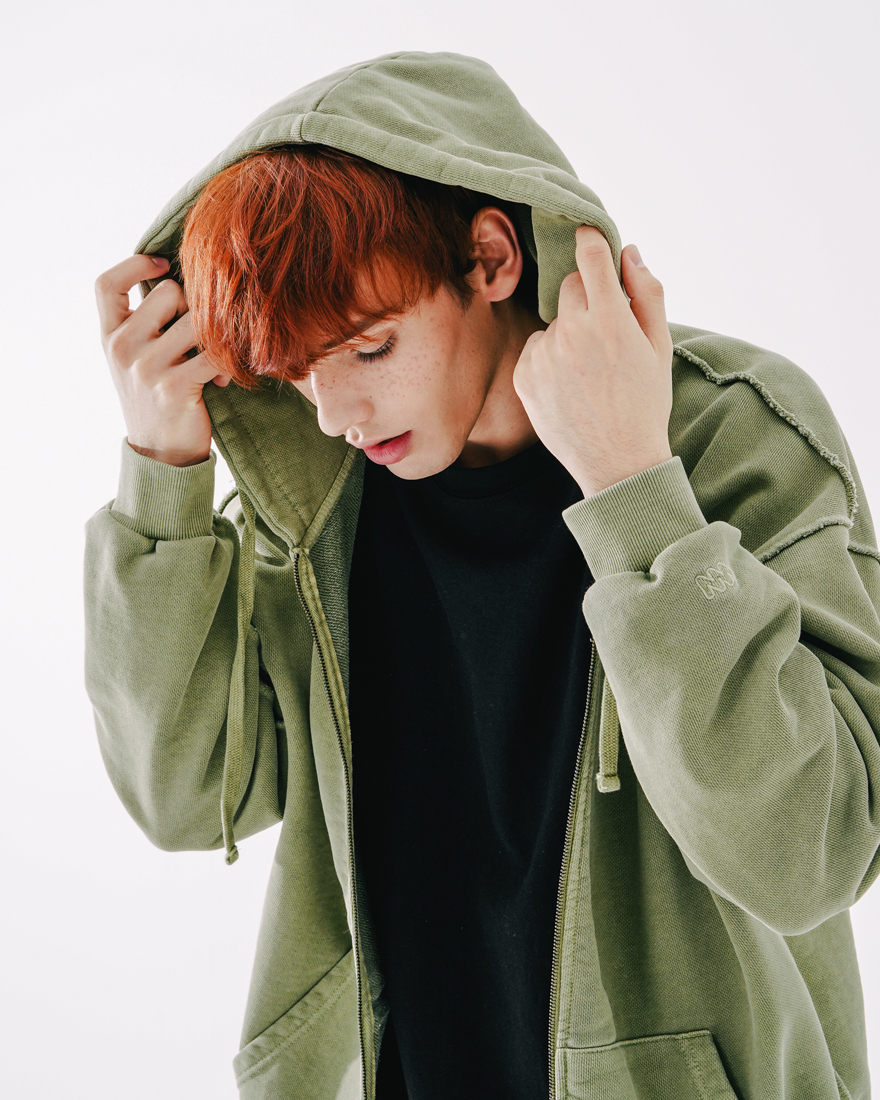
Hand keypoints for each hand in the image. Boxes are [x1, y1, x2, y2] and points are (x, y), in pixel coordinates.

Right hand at [95, 254, 230, 466]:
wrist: (160, 454)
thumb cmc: (155, 397)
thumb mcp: (134, 358)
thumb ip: (145, 322)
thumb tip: (180, 275)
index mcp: (109, 336)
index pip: (107, 284)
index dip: (136, 264)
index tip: (163, 264)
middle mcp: (122, 348)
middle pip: (168, 292)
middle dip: (193, 306)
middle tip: (199, 336)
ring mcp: (146, 368)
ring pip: (197, 320)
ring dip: (215, 336)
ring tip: (214, 359)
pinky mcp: (175, 387)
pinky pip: (215, 354)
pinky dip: (228, 364)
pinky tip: (223, 379)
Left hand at [513, 225, 673, 496]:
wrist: (617, 462)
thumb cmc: (645, 403)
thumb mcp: (660, 346)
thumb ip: (647, 292)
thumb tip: (629, 251)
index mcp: (609, 318)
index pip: (590, 255)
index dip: (590, 239)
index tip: (587, 232)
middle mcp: (571, 331)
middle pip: (571, 287)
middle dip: (588, 300)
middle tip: (606, 337)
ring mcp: (543, 355)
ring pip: (554, 322)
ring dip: (568, 334)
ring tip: (589, 373)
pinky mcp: (523, 376)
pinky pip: (536, 349)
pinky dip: (550, 359)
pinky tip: (570, 386)